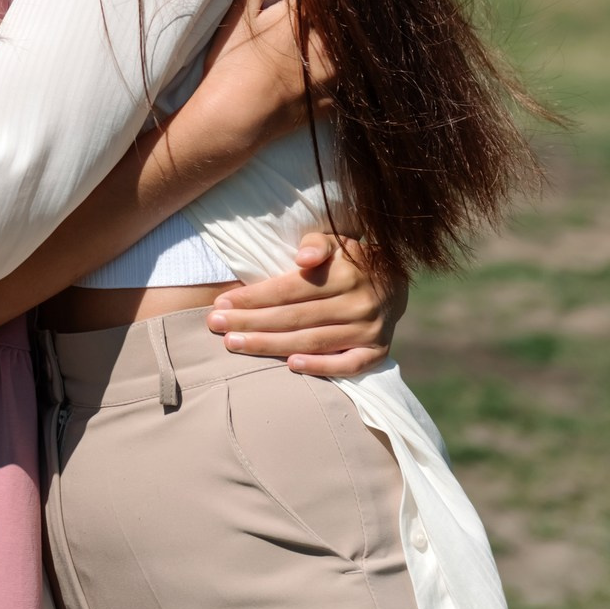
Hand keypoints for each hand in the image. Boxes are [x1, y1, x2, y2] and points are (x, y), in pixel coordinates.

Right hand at [201, 0, 335, 144]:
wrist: (231, 122)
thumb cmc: (231, 64)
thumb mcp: (241, 15)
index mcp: (305, 18)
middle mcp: (327, 47)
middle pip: (344, 20)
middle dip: (340, 8)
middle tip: (329, 1)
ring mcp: (330, 79)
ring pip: (350, 53)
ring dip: (344, 41)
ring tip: (329, 35)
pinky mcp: (327, 105)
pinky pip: (343, 86)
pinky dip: (339, 75)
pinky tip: (330, 71)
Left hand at [207, 231, 407, 377]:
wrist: (394, 283)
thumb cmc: (350, 260)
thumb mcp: (335, 241)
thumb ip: (316, 243)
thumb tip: (303, 256)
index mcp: (346, 273)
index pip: (289, 289)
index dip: (254, 297)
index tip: (222, 302)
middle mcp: (358, 303)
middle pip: (294, 318)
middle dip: (251, 322)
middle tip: (215, 326)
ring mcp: (368, 330)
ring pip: (311, 342)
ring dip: (270, 345)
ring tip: (235, 345)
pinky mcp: (376, 352)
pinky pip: (347, 365)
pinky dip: (319, 367)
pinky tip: (289, 366)